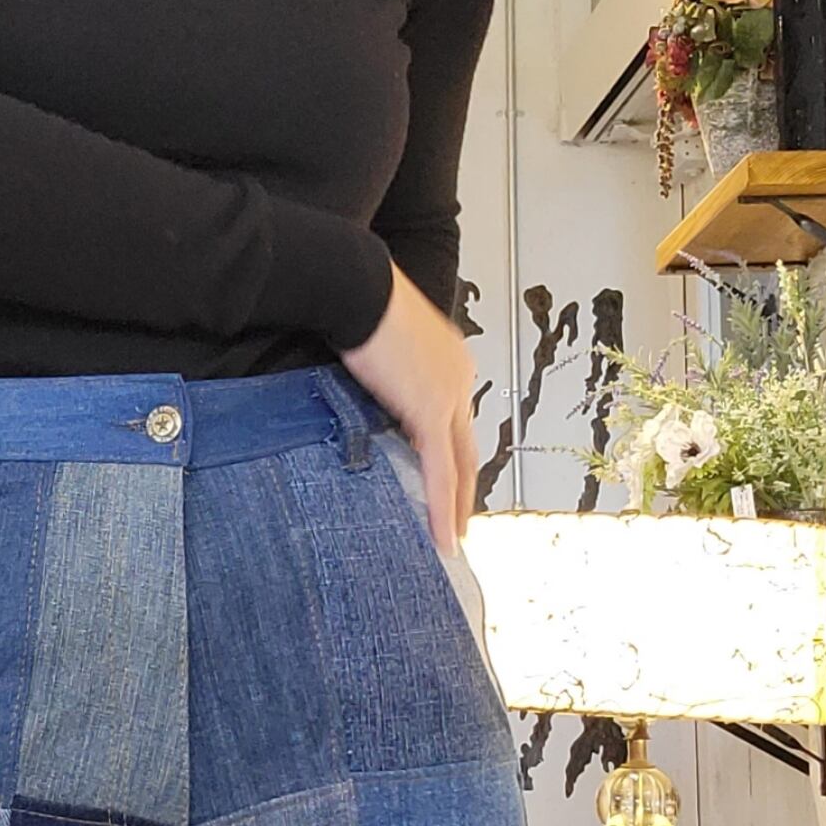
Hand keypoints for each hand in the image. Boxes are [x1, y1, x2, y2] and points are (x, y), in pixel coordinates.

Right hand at [338, 267, 477, 556]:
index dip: (454, 456)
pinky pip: (441, 471)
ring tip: (450, 539)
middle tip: (458, 524)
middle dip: (464, 489)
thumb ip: (386, 380)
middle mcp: (460, 377)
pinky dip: (443, 508)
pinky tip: (441, 536)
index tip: (448, 482)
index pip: (456, 421)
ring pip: (460, 465)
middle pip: (467, 447)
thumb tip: (374, 405)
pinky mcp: (432, 411)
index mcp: (450, 360)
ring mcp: (451, 394)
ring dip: (456, 506)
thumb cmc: (359, 301)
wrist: (358, 286)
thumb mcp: (378, 347)